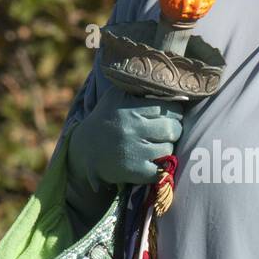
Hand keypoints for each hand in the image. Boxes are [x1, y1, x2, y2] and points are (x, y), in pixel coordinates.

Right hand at [68, 87, 183, 190]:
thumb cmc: (106, 119)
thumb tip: (172, 87)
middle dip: (174, 130)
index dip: (174, 112)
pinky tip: (152, 162)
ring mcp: (133, 151)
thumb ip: (139, 88)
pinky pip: (161, 170)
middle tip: (166, 132)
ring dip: (166, 148)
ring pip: (168, 149)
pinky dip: (161, 168)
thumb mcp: (116, 96)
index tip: (170, 115)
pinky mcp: (133, 171)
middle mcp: (131, 128)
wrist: (84, 150)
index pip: (168, 108)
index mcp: (129, 108)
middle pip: (172, 129)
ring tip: (155, 145)